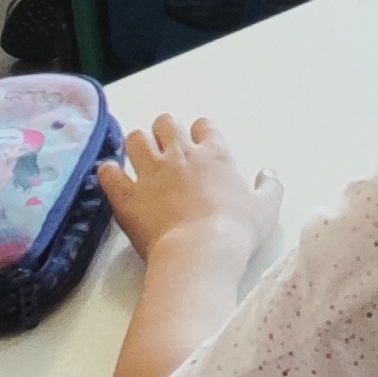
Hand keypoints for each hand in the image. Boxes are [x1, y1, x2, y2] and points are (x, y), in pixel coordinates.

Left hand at [97, 113, 279, 261]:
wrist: (201, 252)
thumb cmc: (237, 231)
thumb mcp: (266, 209)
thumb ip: (270, 187)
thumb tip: (268, 172)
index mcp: (214, 155)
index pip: (204, 126)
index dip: (201, 132)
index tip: (200, 143)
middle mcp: (180, 155)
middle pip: (166, 124)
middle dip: (164, 131)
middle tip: (166, 148)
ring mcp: (150, 173)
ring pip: (135, 139)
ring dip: (136, 144)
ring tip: (138, 156)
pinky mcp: (127, 195)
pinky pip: (108, 173)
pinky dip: (107, 172)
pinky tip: (111, 176)